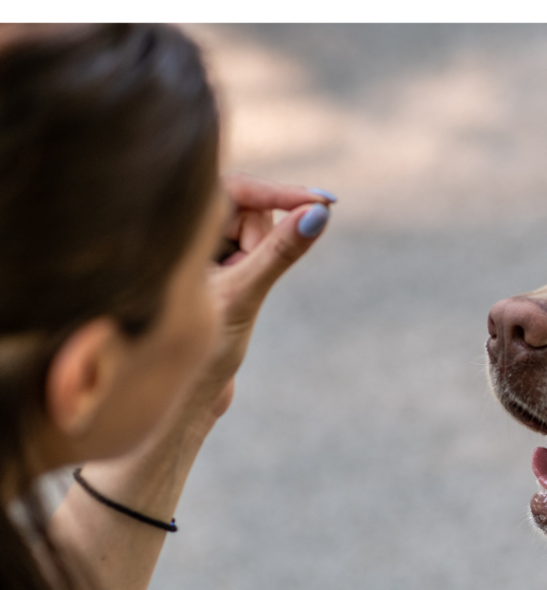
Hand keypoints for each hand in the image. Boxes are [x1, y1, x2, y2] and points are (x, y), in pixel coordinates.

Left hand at [192, 174, 335, 423]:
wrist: (179, 394)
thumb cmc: (197, 350)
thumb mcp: (244, 294)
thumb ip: (280, 252)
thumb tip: (319, 214)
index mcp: (173, 226)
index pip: (239, 188)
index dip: (283, 193)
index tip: (323, 202)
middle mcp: (179, 229)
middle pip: (246, 210)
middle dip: (260, 244)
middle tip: (246, 281)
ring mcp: (192, 245)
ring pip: (249, 232)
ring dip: (255, 263)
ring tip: (232, 297)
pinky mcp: (206, 262)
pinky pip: (247, 249)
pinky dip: (251, 271)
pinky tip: (228, 301)